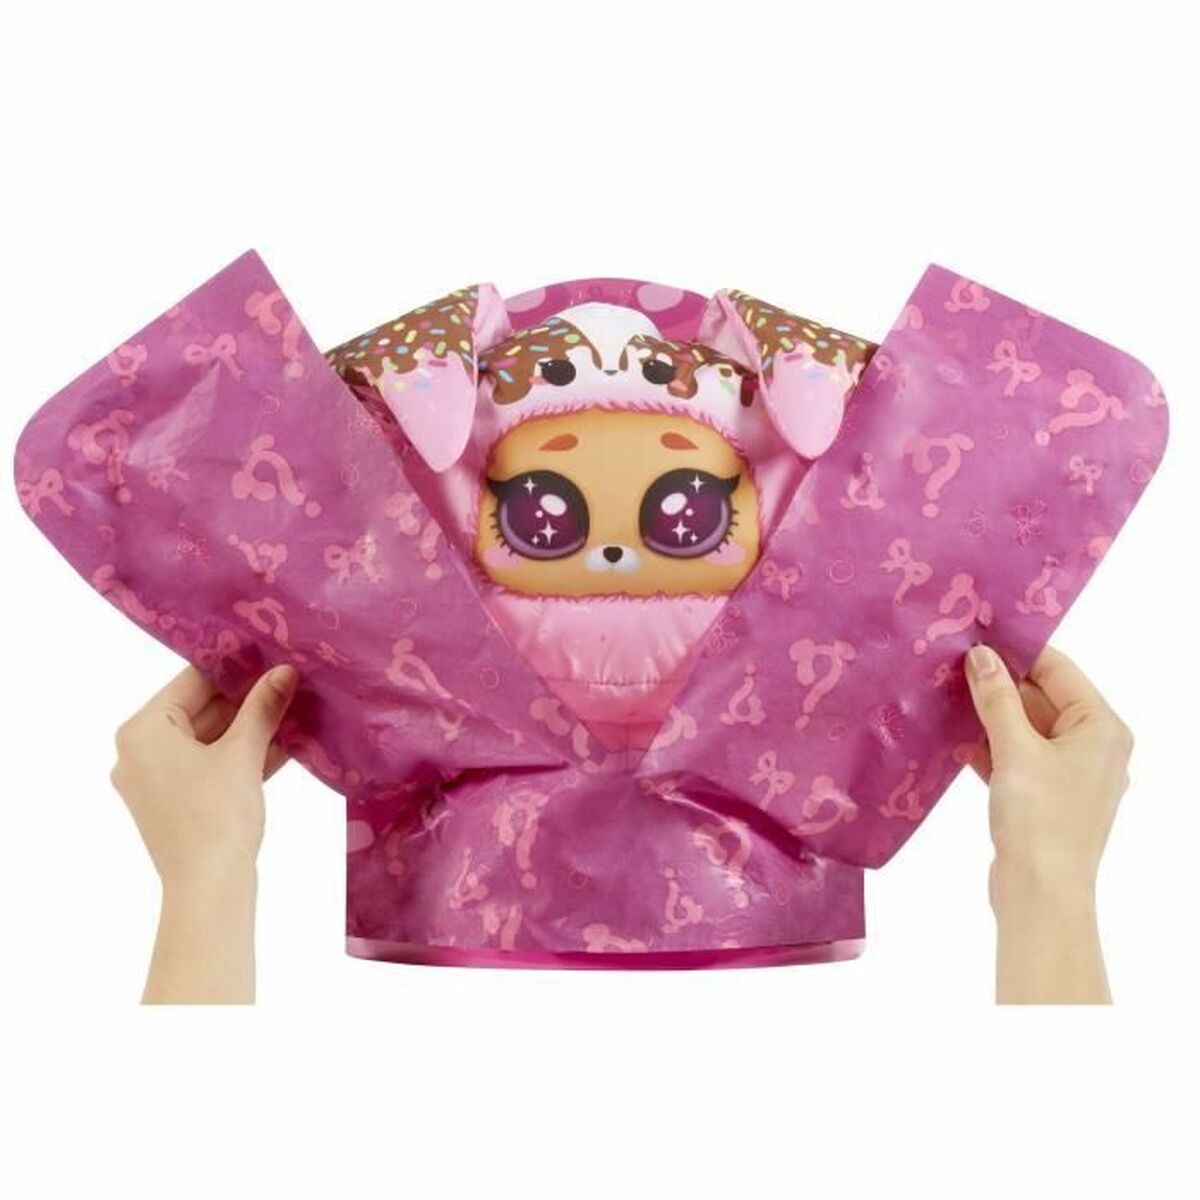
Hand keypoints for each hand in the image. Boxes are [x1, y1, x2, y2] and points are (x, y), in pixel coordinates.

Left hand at [111, 664, 296, 886]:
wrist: (209, 888)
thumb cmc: (217, 814)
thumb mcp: (244, 752)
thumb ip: (263, 707)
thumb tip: (285, 671)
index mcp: (142, 731)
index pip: (193, 681)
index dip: (237, 666)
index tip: (273, 654)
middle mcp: (139, 752)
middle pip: (201, 710)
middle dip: (248, 701)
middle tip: (290, 682)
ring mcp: (155, 781)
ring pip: (210, 740)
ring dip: (251, 729)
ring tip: (295, 710)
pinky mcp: (175, 803)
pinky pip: (211, 766)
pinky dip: (242, 756)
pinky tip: (285, 744)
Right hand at [964, 644, 1131, 1003]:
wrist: (1040, 895)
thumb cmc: (1040, 819)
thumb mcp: (1014, 748)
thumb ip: (996, 697)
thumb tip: (981, 654)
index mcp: (1101, 727)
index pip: (1058, 669)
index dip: (1017, 650)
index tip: (975, 633)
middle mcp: (1092, 746)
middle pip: (1041, 697)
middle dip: (997, 683)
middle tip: (949, 662)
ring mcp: (1068, 774)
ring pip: (1024, 728)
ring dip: (987, 715)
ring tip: (943, 694)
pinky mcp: (1043, 797)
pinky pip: (1015, 757)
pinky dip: (987, 746)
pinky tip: (950, 737)